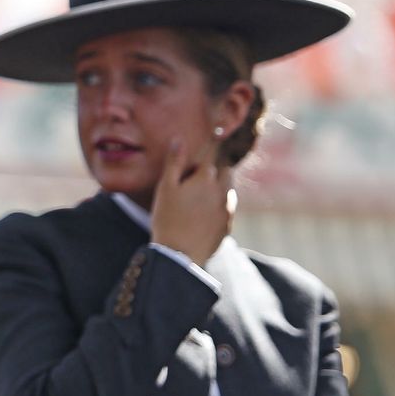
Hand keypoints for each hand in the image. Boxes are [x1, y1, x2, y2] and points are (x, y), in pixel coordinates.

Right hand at [150, 137, 234, 266]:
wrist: (179, 256)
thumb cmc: (168, 218)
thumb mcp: (166, 188)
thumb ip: (174, 162)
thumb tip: (179, 139)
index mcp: (207, 178)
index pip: (212, 155)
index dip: (209, 147)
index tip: (209, 141)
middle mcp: (223, 191)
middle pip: (226, 171)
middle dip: (215, 170)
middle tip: (197, 177)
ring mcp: (228, 210)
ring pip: (228, 191)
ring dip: (218, 189)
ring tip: (199, 197)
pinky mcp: (227, 226)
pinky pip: (227, 209)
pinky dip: (218, 207)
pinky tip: (202, 215)